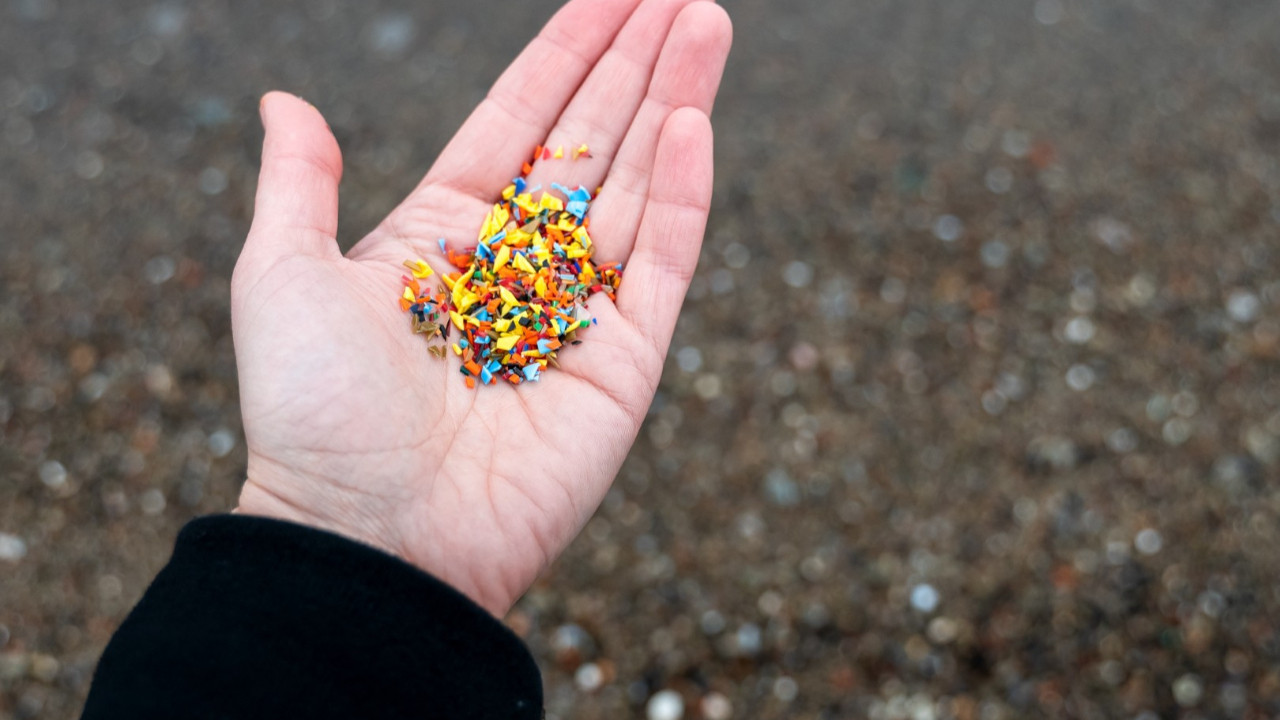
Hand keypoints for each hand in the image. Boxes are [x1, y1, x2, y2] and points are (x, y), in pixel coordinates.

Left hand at [230, 0, 731, 615]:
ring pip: (638, 188)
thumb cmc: (314, 415)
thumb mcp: (281, 277)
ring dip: (674, 103)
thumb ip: (299, 186)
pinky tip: (692, 122)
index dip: (565, 54)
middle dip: (635, 62)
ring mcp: (578, 314)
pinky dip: (683, 195)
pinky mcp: (623, 366)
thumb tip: (283, 100)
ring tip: (707, 21)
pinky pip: (663, 266)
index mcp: (444, 238)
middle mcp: (518, 268)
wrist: (367, 541)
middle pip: (592, 142)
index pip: (519, 123)